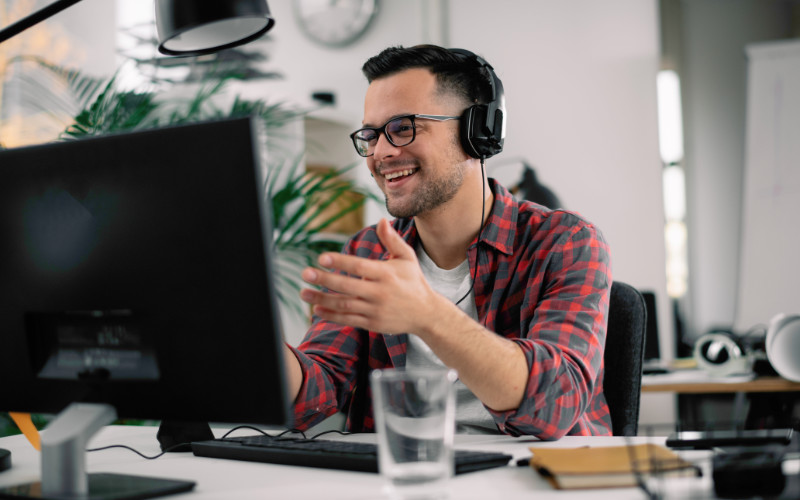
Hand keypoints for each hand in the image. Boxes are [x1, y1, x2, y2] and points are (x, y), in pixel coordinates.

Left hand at [300, 219, 440, 333]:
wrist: (426, 313)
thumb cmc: (413, 281)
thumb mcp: (407, 258)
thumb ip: (392, 240)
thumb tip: (382, 219)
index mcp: (386, 273)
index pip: (359, 266)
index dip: (339, 262)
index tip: (321, 257)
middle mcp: (380, 292)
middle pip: (348, 286)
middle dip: (325, 280)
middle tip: (305, 273)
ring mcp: (375, 310)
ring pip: (345, 305)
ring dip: (322, 299)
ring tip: (303, 292)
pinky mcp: (372, 323)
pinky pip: (348, 320)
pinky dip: (332, 316)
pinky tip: (316, 309)